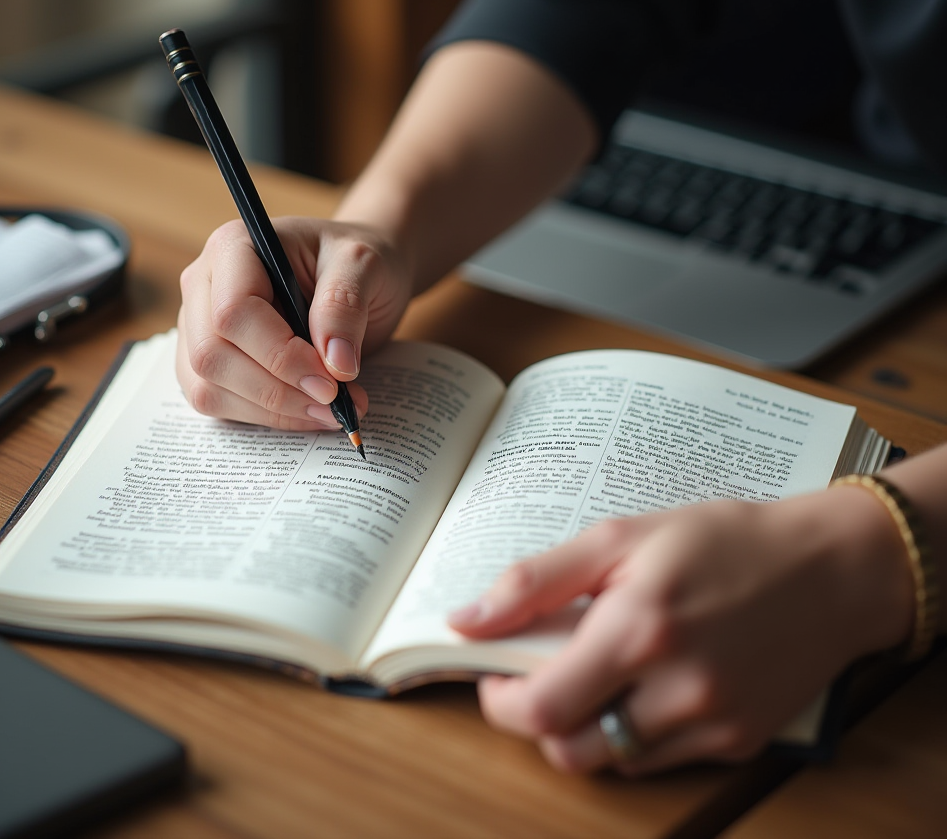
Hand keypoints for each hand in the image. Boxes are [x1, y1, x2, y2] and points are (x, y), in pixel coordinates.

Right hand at [176, 217, 410, 429]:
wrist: (353, 274)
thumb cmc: (353, 260)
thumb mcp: (363, 265)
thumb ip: (344, 306)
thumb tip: (335, 365)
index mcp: (234, 247)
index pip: (233, 312)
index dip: (279, 355)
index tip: (330, 380)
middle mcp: (204, 285)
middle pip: (212, 355)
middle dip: (277, 390)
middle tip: (335, 402)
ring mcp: (199, 326)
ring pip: (209, 387)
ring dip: (273, 411)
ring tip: (332, 410)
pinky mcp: (209, 362)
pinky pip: (217, 403)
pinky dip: (265, 417)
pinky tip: (308, 411)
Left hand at [450, 491, 912, 774]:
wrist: (830, 568)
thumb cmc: (722, 540)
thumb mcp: (623, 535)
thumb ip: (536, 580)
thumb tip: (465, 620)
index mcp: (638, 629)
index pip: (541, 707)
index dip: (501, 701)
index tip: (494, 675)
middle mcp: (676, 689)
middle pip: (569, 750)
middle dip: (539, 718)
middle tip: (543, 672)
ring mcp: (713, 725)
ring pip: (613, 760)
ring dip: (587, 726)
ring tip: (599, 673)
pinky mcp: (740, 743)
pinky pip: (661, 759)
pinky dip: (636, 732)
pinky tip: (648, 684)